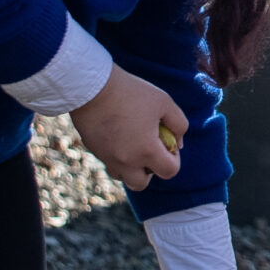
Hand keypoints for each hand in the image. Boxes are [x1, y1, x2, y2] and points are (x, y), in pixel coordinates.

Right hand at [70, 63, 185, 191]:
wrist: (91, 86)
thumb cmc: (131, 92)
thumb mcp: (164, 102)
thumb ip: (179, 124)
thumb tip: (178, 143)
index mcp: (146, 151)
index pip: (169, 172)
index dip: (174, 160)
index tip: (170, 145)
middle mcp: (126, 161)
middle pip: (141, 184)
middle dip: (149, 171)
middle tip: (150, 150)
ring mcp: (107, 158)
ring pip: (122, 176)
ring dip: (131, 168)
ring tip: (133, 144)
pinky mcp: (93, 150)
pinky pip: (108, 162)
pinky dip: (116, 157)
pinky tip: (118, 135)